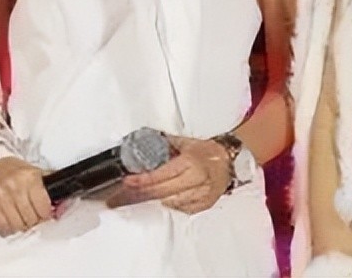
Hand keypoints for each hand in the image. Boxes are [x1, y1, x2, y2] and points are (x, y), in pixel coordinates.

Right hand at [0, 156, 52, 235]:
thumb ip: (49, 188)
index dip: (46, 214)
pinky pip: (3, 227)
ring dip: (21, 226)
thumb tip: (63, 204)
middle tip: (33, 217)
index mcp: (30, 177)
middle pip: (31, 219)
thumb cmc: (14, 170)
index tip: (45, 214)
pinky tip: (10, 220)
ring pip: (17, 225)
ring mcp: (0, 195)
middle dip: (34, 221)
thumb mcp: (35, 173)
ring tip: (22, 218)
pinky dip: (8, 228)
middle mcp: (15, 185)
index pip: (43, 208)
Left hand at [109, 135, 227, 214]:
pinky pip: (180, 208)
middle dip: (140, 193)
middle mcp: (196, 180)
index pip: (160, 175)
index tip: (128, 181)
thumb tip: (143, 142)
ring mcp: (201, 195)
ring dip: (154, 198)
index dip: (142, 180)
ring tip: (139, 195)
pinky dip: (170, 203)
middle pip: (162, 192)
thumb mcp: (183, 142)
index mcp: (190, 163)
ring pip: (170, 202)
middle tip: (122, 194)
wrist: (229, 160)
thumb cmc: (207, 151)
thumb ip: (163, 144)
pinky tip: (163, 196)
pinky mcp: (203, 204)